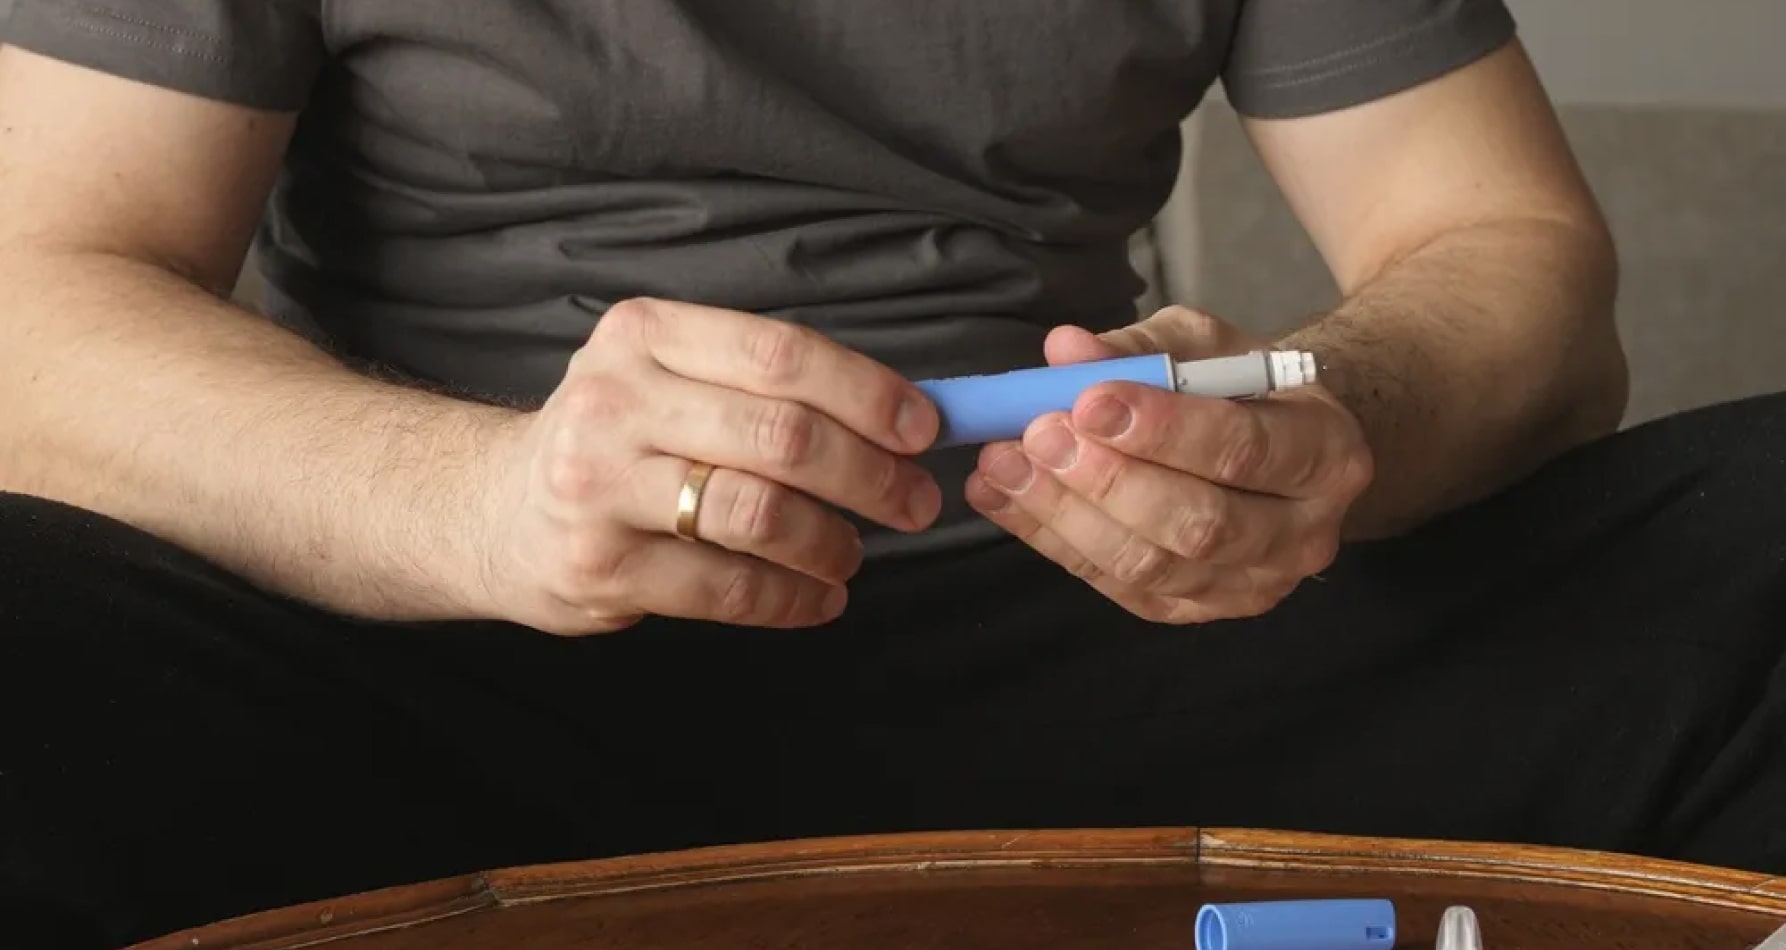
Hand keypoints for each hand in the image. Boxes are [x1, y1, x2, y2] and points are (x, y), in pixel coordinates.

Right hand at [473, 298, 941, 635]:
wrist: (492, 510)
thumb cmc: (616, 439)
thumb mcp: (666, 376)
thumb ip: (764, 384)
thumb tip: (903, 415)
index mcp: (645, 335)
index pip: (781, 354)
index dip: (868, 394)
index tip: (923, 430)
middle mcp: (615, 401)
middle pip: (782, 436)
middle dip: (871, 475)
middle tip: (914, 503)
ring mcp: (600, 486)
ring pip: (759, 514)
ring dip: (833, 542)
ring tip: (854, 554)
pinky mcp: (598, 566)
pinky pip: (727, 588)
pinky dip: (793, 598)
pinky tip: (818, 597)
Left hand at [964, 306, 1372, 623]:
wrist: (1280, 448)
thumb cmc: (1241, 387)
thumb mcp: (1206, 344)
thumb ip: (1141, 348)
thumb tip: (1066, 350)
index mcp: (1327, 455)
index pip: (1243, 449)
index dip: (1162, 429)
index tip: (1089, 401)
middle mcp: (1304, 533)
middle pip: (1199, 524)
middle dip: (1108, 481)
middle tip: (1038, 434)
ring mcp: (1252, 586)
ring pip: (1151, 567)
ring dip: (1065, 515)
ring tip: (1002, 464)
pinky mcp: (1196, 612)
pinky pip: (1117, 587)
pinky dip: (1053, 541)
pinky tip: (1002, 498)